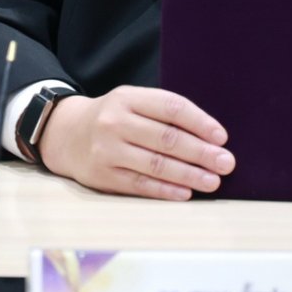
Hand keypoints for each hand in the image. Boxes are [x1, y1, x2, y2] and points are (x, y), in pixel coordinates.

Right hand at [37, 85, 233, 200]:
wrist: (66, 134)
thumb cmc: (113, 118)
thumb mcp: (132, 103)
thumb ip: (164, 114)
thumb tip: (210, 137)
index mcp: (127, 98)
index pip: (170, 107)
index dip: (199, 122)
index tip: (222, 136)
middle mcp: (115, 122)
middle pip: (166, 138)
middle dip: (201, 152)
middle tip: (226, 162)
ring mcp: (107, 150)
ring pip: (156, 164)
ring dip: (189, 174)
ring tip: (213, 181)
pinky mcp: (102, 175)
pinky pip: (140, 184)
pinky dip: (166, 190)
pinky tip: (186, 193)